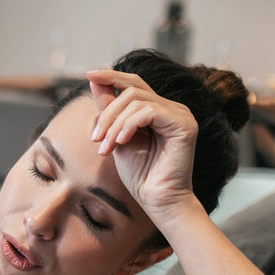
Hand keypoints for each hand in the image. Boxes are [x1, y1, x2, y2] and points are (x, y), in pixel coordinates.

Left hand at [87, 68, 199, 218]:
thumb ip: (108, 109)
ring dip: (114, 125)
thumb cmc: (140, 174)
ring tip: (105, 148)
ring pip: (136, 101)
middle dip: (107, 113)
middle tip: (96, 139)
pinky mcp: (184, 124)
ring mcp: (181, 114)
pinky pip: (149, 111)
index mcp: (158, 110)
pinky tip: (121, 143)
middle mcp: (172, 108)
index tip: (89, 73)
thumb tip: (95, 79)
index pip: (134, 83)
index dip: (112, 76)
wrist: (157, 201)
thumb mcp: (116, 137)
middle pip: (131, 91)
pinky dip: (129, 125)